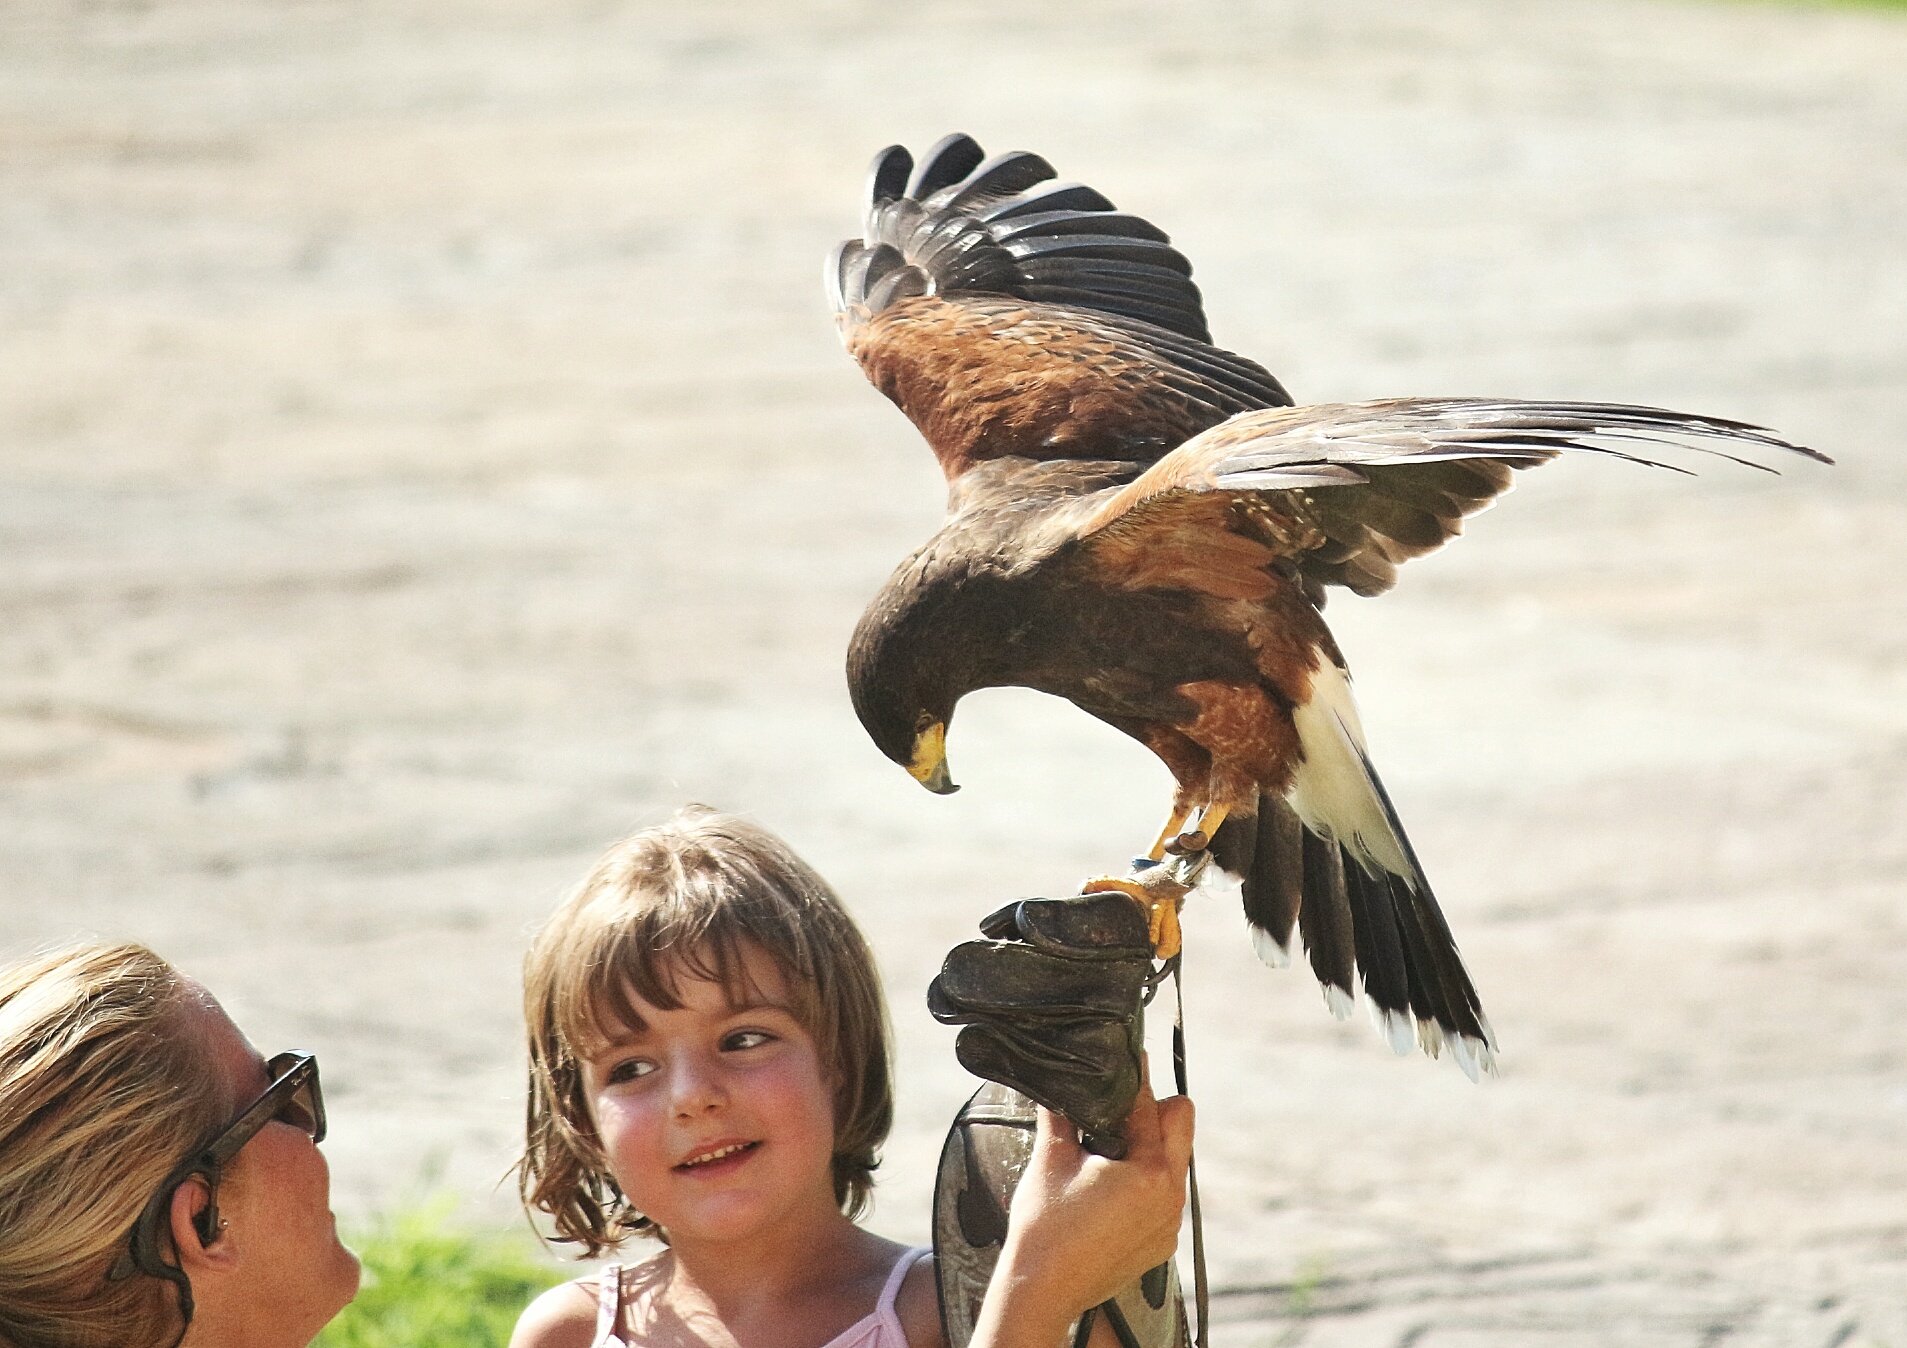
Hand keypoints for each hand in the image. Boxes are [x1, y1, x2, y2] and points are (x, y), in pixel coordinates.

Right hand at [969, 1064, 1194, 1347]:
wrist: (1041, 1289)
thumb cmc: (1044, 1230)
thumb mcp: (1050, 1159)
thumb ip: (1060, 1113)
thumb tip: (1057, 1082)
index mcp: (1148, 1171)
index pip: (1149, 1106)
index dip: (1135, 1078)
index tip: (1132, 1056)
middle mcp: (1169, 1197)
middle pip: (1181, 1126)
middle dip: (1153, 1110)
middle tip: (1117, 1109)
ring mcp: (1169, 1224)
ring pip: (1174, 1162)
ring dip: (1150, 1147)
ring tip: (1109, 1149)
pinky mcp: (1161, 1244)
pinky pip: (1166, 1196)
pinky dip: (1146, 1183)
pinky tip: (1112, 1185)